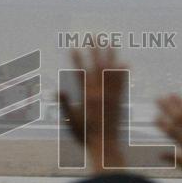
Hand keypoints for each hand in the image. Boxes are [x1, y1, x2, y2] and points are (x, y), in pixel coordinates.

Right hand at [59, 47, 126, 171]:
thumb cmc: (85, 135)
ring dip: (110, 56)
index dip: (77, 59)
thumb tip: (55, 91)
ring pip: (111, 71)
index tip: (74, 46)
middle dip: (94, 50)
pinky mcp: (119, 101)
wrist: (105, 145)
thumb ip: (65, 104)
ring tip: (111, 42)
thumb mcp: (70, 120)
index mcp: (85, 97)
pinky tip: (126, 63)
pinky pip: (122, 83)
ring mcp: (111, 96)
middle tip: (94, 36)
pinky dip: (124, 73)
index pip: (80, 73)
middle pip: (97, 67)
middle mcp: (99, 93)